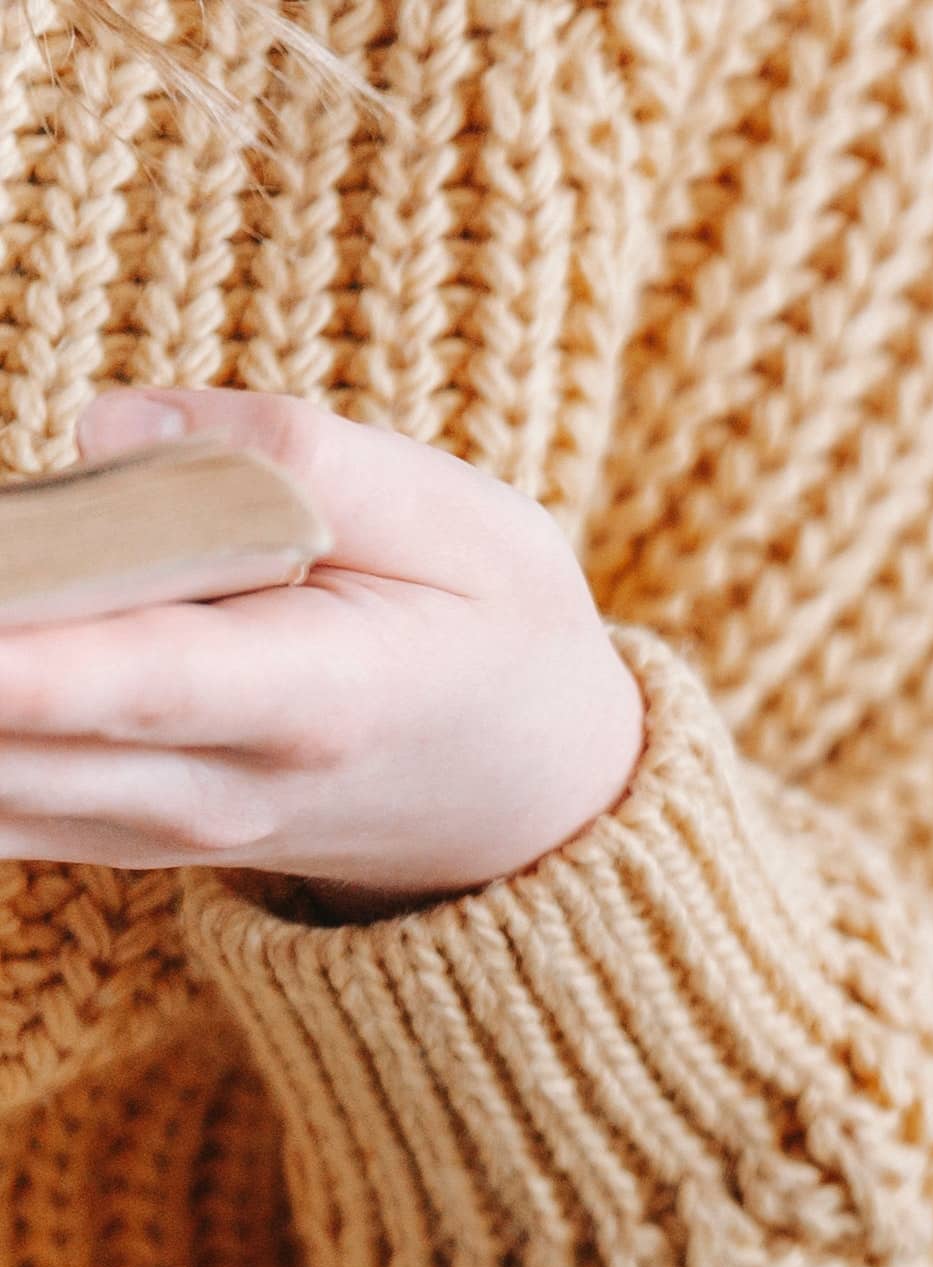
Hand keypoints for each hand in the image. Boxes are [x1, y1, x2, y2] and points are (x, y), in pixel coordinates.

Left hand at [0, 385, 643, 904]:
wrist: (544, 803)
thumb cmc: (499, 638)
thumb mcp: (467, 521)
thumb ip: (299, 455)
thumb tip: (105, 432)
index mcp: (320, 695)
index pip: (138, 676)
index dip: (14, 662)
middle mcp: (227, 783)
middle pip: (18, 740)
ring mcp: (165, 826)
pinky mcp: (117, 831)